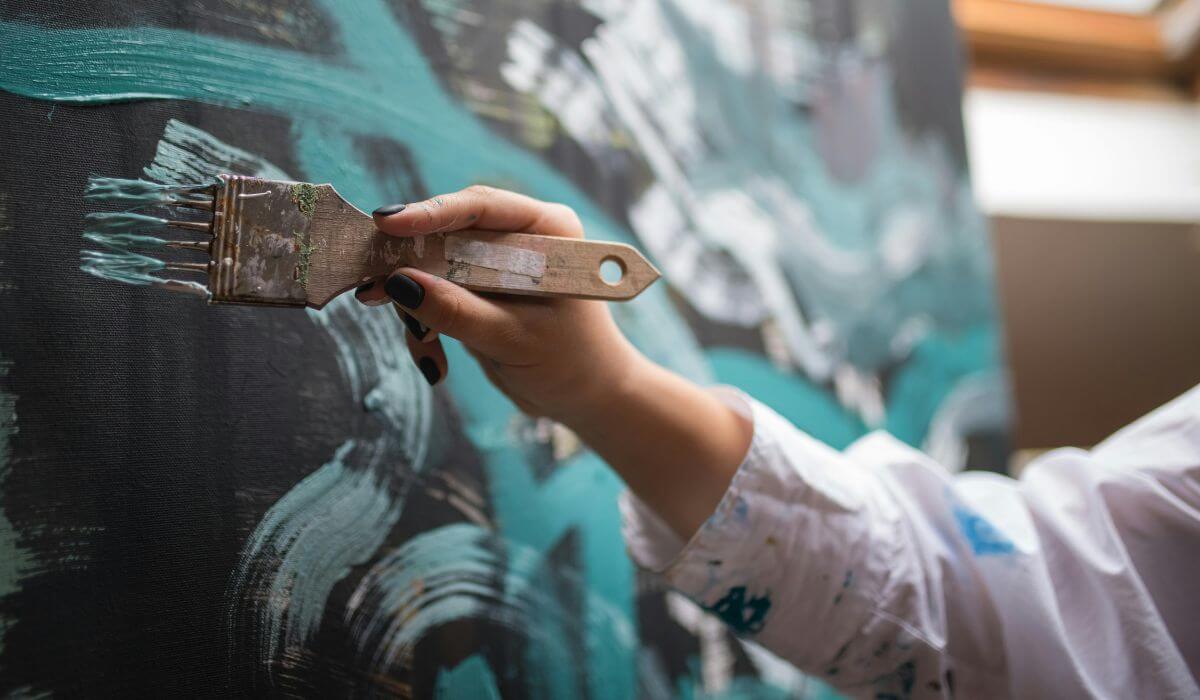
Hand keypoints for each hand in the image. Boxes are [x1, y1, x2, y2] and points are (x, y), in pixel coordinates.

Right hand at [355, 185, 644, 426]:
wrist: (586, 397)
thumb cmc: (570, 363)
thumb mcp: (513, 339)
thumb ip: (458, 311)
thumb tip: (401, 284)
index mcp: (547, 229)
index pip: (481, 208)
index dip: (431, 212)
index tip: (387, 222)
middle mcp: (520, 237)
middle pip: (446, 233)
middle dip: (411, 266)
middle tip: (372, 289)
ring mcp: (495, 265)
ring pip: (431, 267)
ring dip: (416, 306)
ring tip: (422, 343)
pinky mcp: (477, 291)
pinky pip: (434, 296)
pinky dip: (426, 326)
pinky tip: (435, 360)